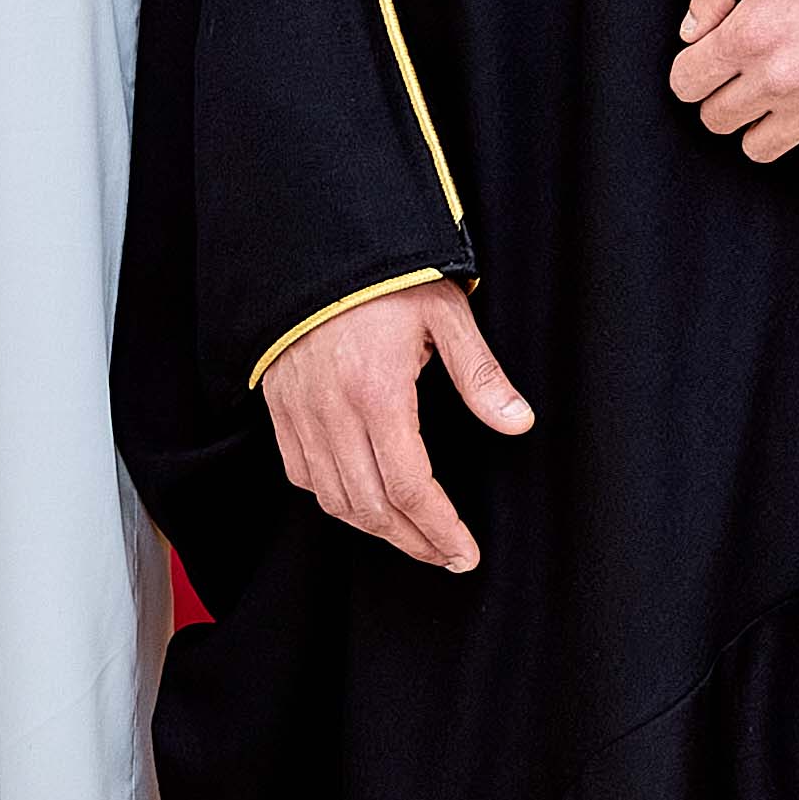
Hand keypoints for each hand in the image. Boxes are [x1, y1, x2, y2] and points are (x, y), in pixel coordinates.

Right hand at [265, 280, 533, 572]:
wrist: (312, 244)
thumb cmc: (385, 275)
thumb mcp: (444, 314)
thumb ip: (480, 375)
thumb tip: (518, 423)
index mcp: (378, 393)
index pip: (409, 486)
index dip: (438, 528)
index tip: (463, 551)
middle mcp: (333, 413)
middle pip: (371, 506)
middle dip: (413, 541)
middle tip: (446, 555)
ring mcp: (300, 414)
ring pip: (333, 500)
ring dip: (375, 529)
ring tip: (413, 538)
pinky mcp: (280, 409)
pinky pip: (302, 475)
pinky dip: (333, 500)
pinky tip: (362, 502)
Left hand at [667, 0, 798, 165]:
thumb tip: (692, 33)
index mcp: (750, 34)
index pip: (686, 83)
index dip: (698, 70)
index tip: (718, 61)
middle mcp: (778, 80)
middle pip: (718, 121)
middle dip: (729, 97)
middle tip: (757, 72)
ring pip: (759, 148)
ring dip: (769, 122)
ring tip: (795, 87)